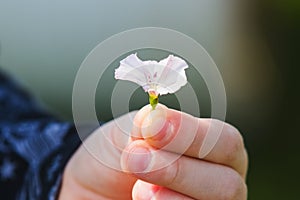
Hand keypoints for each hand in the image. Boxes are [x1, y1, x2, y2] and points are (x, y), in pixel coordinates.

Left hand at [58, 104, 247, 198]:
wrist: (94, 186)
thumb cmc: (118, 155)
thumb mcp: (127, 132)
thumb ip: (147, 124)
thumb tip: (158, 119)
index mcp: (211, 150)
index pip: (225, 141)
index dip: (191, 135)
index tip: (152, 130)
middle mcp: (216, 182)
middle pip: (227, 184)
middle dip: (179, 170)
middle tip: (136, 159)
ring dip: (170, 195)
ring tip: (136, 186)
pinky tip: (140, 199)